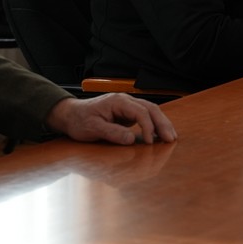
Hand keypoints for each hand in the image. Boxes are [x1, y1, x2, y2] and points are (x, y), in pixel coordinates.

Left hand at [46, 94, 177, 145]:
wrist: (70, 115)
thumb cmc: (79, 120)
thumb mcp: (92, 128)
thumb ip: (112, 133)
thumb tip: (132, 139)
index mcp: (118, 101)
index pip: (140, 112)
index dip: (148, 127)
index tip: (150, 142)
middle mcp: (126, 101)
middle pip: (150, 109)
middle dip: (162, 123)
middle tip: (171, 139)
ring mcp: (127, 107)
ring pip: (151, 111)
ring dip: (161, 124)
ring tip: (171, 137)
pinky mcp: (127, 114)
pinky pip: (145, 117)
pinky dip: (154, 125)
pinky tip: (160, 135)